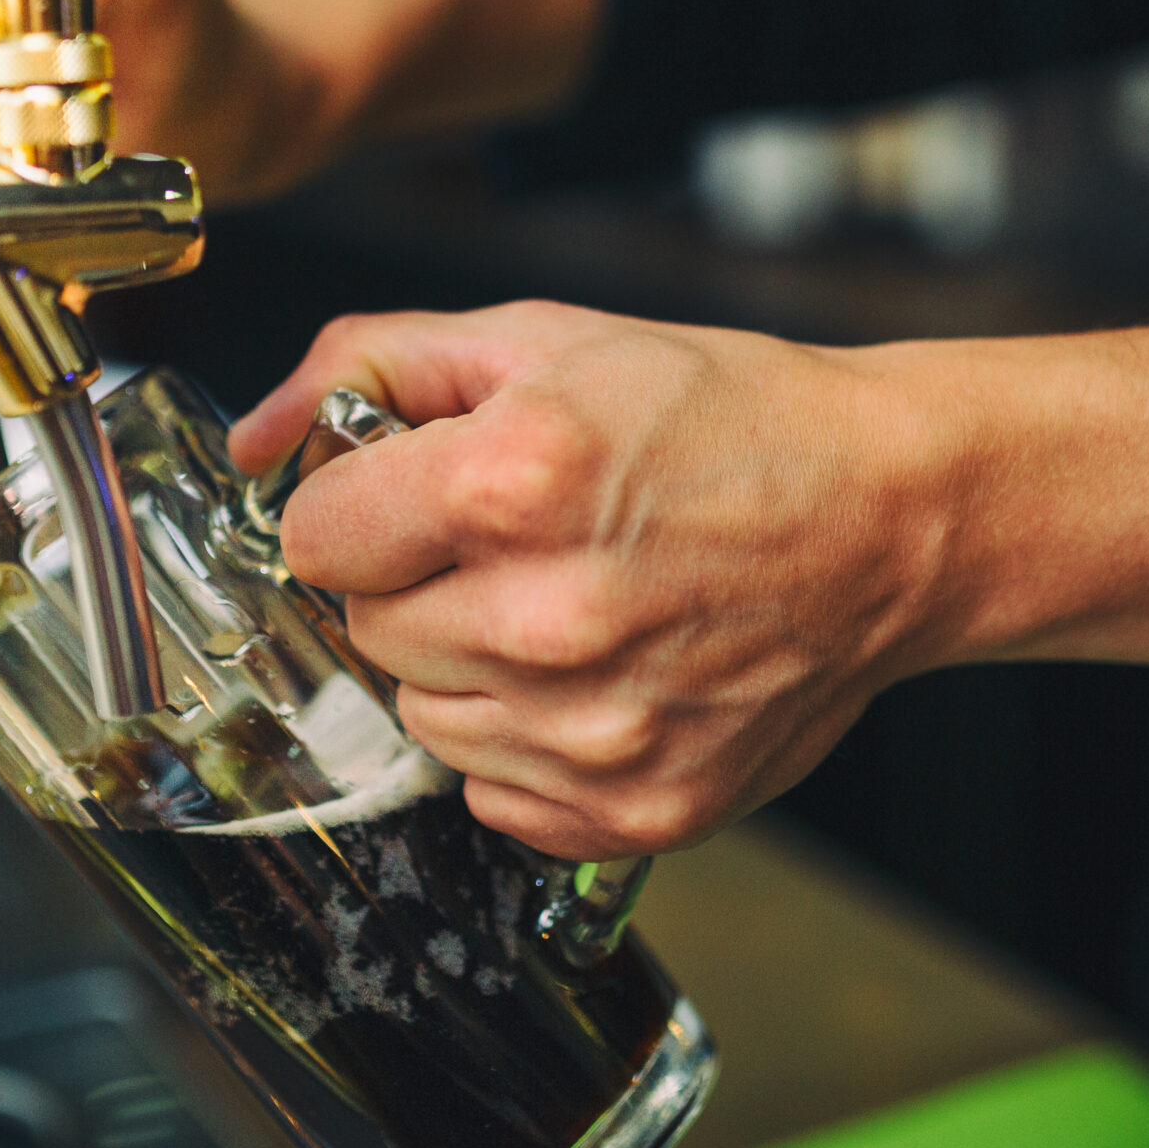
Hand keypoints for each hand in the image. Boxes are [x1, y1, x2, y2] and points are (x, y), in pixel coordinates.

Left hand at [228, 302, 964, 860]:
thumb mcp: (545, 341)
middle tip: (521, 543)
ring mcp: (594, 729)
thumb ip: (372, 364)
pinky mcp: (636, 806)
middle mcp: (545, 619)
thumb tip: (256, 440)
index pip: (314, 539)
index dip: (361, 508)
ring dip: (469, 665)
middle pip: (367, 630)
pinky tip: (604, 673)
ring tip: (572, 604)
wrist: (891, 518)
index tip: (420, 496)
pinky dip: (529, 741)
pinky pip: (495, 793)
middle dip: (418, 581)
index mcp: (510, 482)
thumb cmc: (728, 421)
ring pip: (424, 718)